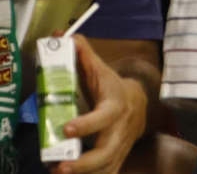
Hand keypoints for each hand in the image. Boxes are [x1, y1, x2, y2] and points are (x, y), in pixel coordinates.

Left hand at [56, 36, 147, 173]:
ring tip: (58, 173)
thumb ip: (81, 53)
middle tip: (60, 167)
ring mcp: (119, 148)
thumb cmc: (111, 85)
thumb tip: (59, 35)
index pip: (103, 117)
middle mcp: (119, 131)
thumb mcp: (99, 68)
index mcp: (115, 106)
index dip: (86, 124)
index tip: (66, 129)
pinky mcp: (116, 160)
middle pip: (106, 153)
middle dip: (83, 164)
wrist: (139, 103)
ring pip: (105, 169)